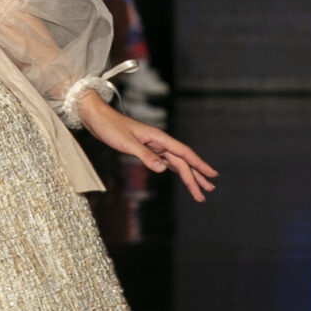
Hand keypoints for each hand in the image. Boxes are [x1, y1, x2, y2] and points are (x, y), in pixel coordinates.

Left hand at [76, 91, 216, 202]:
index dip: (199, 164)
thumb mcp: (126, 143)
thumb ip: (145, 156)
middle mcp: (160, 142)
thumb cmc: (111, 128)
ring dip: (188, 176)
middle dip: (196, 177)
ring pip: (176, 163)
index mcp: (159, 138)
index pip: (184, 153)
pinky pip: (166, 162)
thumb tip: (163, 169)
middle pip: (183, 162)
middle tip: (208, 192)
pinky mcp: (146, 150)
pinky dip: (176, 170)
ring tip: (200, 189)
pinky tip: (181, 176)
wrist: (98, 118)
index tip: (212, 175)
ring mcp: (154, 146)